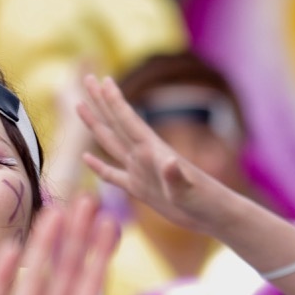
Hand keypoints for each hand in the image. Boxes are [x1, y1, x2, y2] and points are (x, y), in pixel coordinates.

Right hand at [0, 196, 145, 294]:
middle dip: (76, 238)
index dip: (100, 255)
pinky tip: (12, 248)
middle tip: (88, 201)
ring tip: (54, 211)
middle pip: (64, 273)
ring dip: (44, 246)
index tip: (112, 223)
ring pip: (33, 278)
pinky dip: (3, 275)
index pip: (89, 286)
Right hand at [78, 75, 227, 233]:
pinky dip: (98, 166)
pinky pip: (113, 175)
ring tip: (81, 106)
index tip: (102, 80)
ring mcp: (140, 171)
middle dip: (100, 102)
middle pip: (116, 124)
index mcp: (153, 151)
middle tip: (87, 78)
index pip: (128, 121)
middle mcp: (144, 156)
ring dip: (96, 125)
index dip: (114, 101)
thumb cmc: (205, 201)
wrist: (214, 215)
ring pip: (111, 143)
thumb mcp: (188, 190)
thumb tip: (167, 161)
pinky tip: (86, 158)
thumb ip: (175, 176)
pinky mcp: (140, 189)